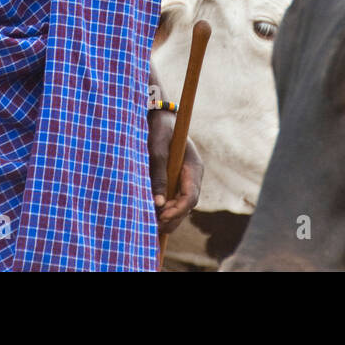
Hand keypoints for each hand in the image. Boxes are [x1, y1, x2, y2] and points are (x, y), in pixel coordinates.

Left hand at [148, 108, 202, 234]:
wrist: (158, 116)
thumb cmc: (159, 129)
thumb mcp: (157, 149)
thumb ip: (158, 174)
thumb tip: (158, 203)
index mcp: (193, 168)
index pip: (191, 197)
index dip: (177, 210)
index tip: (161, 216)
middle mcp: (192, 176)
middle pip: (187, 205)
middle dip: (172, 218)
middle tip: (154, 228)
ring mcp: (185, 179)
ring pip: (180, 205)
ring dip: (168, 216)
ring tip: (151, 226)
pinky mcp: (175, 179)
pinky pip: (173, 199)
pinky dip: (164, 209)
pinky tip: (151, 215)